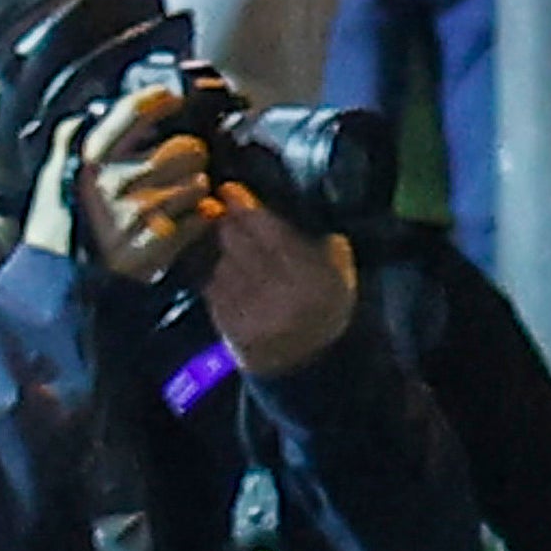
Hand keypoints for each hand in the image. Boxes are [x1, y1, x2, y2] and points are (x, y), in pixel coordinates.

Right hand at [47, 80, 217, 285]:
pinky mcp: (159, 241)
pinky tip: (182, 223)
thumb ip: (68, 143)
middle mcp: (119, 181)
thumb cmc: (56, 231)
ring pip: (198, 182)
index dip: (161, 99)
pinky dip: (199, 218)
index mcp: (92, 159)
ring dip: (193, 191)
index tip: (171, 99)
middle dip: (188, 156)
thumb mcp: (50, 179)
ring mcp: (141, 212)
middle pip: (187, 147)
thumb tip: (84, 116)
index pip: (138, 109)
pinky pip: (203, 216)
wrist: (54, 286)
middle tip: (178, 169)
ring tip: (174, 203)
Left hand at [195, 185, 364, 374]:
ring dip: (221, 250)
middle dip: (228, 223)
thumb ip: (314, 235)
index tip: (230, 188)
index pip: (270, 232)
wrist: (312, 361)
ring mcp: (253, 315)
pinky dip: (215, 276)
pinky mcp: (231, 331)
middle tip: (220, 206)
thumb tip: (279, 199)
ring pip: (223, 266)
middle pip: (240, 246)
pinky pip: (213, 292)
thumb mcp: (338, 267)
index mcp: (312, 277)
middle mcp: (280, 297)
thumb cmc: (328, 302)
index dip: (246, 207)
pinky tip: (225, 271)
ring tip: (226, 240)